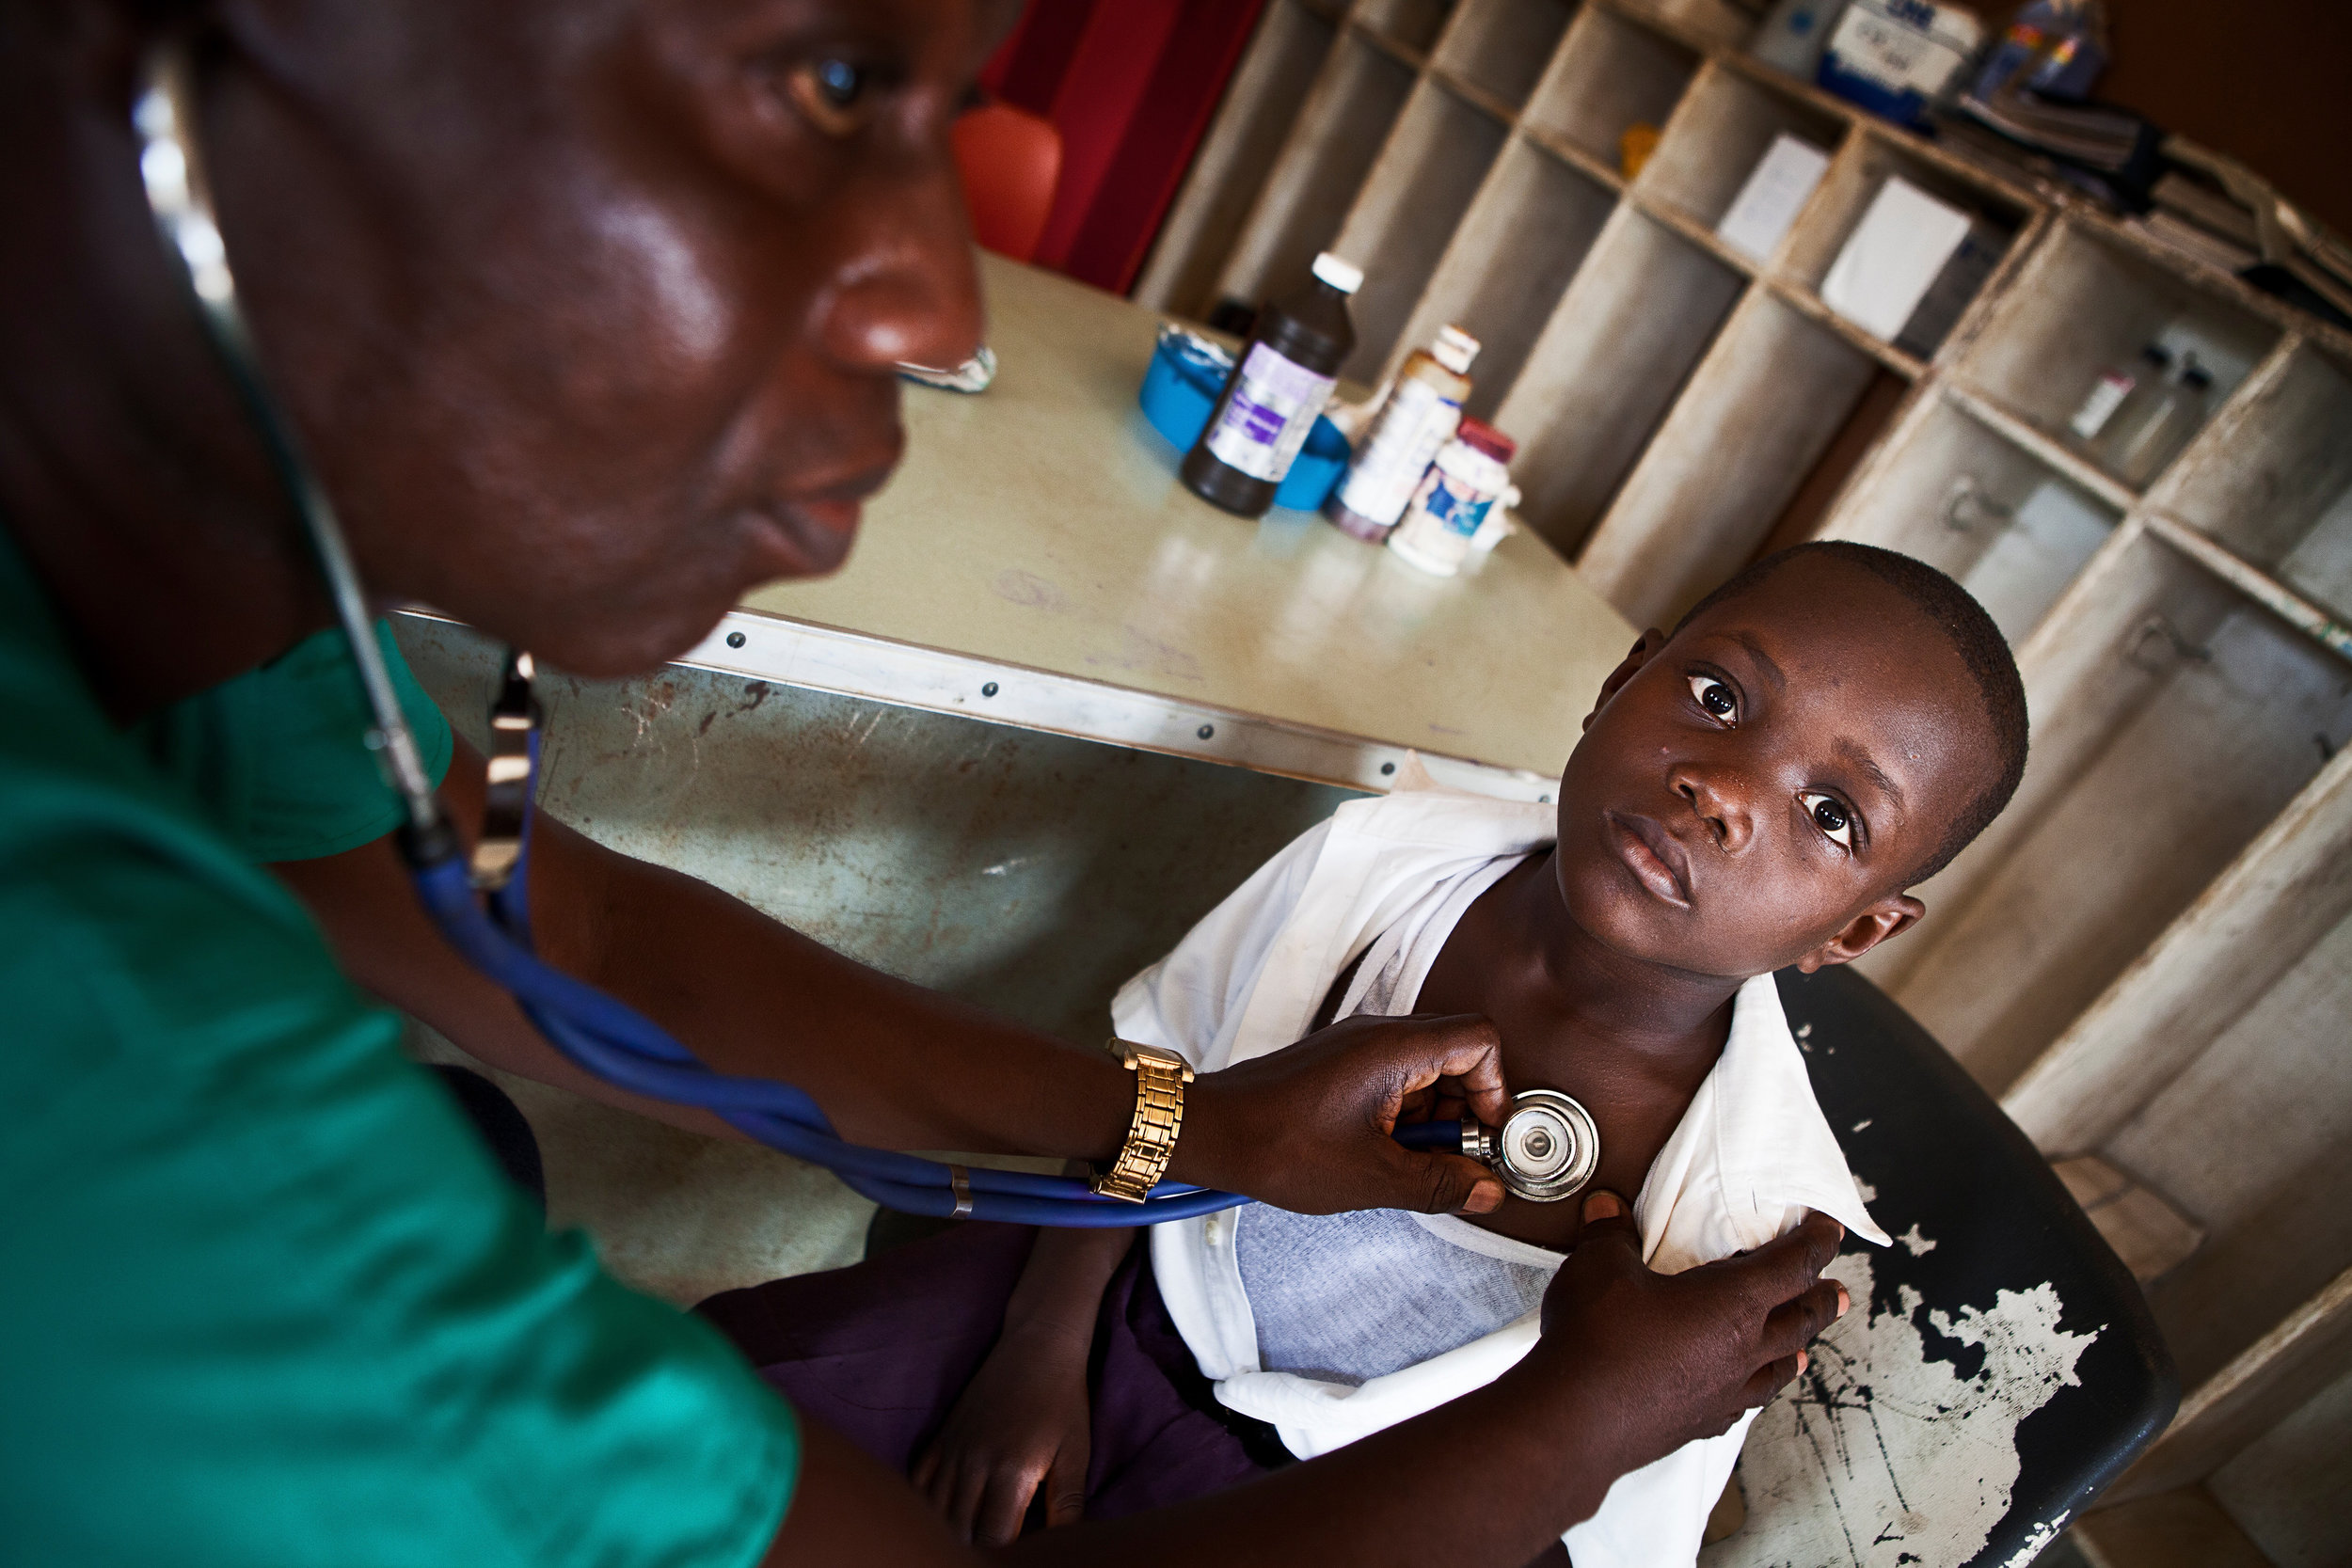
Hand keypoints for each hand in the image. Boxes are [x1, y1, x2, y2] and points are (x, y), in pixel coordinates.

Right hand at [912, 1327, 1092, 1546]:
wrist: (1037, 1345)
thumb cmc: (1063, 1401)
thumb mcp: (1075, 1453)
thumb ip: (1067, 1504)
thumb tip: (1065, 1546)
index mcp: (1012, 1472)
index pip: (993, 1538)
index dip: (999, 1557)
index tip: (1008, 1558)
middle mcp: (975, 1464)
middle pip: (959, 1529)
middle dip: (971, 1550)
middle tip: (983, 1552)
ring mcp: (953, 1449)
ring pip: (935, 1509)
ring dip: (948, 1530)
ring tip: (961, 1541)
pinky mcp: (942, 1436)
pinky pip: (919, 1480)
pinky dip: (924, 1503)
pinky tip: (938, 1515)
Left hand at [1178, 1012, 1509, 1215]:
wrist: (1211, 1132)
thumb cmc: (1279, 1145)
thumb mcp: (1373, 1179)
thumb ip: (1440, 1183)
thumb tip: (1487, 1191)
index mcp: (1395, 1049)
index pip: (1481, 1039)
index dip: (1496, 1089)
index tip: (1484, 1136)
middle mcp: (1379, 1035)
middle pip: (1458, 1055)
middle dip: (1466, 1111)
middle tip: (1451, 1160)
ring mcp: (1357, 1047)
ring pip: (1426, 1071)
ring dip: (1433, 1118)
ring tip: (1408, 1163)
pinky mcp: (1340, 1064)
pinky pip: (1394, 1079)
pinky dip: (1403, 1115)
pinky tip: (1382, 1154)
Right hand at [1529, 1192, 1847, 1472]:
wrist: (1577, 1420)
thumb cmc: (1599, 1339)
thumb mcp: (1600, 1265)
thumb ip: (1612, 1233)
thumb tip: (1607, 1208)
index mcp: (1733, 1302)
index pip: (1792, 1266)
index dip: (1816, 1243)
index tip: (1830, 1230)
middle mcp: (1742, 1350)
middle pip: (1798, 1321)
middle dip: (1821, 1302)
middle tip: (1840, 1293)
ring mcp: (1723, 1393)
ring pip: (1777, 1370)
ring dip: (1795, 1352)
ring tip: (1803, 1349)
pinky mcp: (1697, 1423)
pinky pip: (1741, 1405)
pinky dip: (1751, 1391)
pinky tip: (1740, 1394)